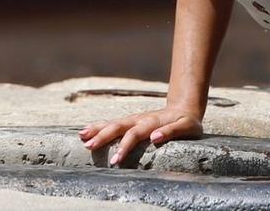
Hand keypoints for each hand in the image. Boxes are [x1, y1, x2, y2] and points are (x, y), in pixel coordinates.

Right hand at [79, 106, 202, 165]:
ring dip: (97, 130)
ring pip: (112, 123)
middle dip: (103, 136)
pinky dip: (98, 126)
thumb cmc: (187, 121)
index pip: (135, 134)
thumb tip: (155, 138)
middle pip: (118, 127)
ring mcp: (134, 120)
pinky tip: (85, 132)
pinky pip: (112, 124)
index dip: (124, 146)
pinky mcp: (131, 122)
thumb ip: (172, 131)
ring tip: (82, 137)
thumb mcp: (187, 127)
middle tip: (89, 147)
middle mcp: (139, 119)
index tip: (115, 160)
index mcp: (152, 122)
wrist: (185, 108)